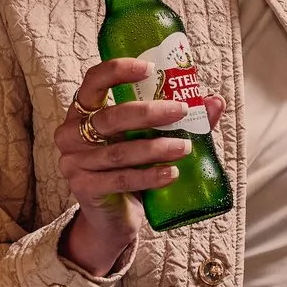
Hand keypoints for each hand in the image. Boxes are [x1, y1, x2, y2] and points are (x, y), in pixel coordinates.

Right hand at [56, 59, 222, 273]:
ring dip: (155, 148)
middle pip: (109, 117)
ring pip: (119, 152)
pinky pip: (120, 179)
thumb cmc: (129, 169)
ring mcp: (74, 163)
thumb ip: (177, 120)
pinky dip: (148, 176)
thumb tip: (214, 101)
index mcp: (83, 112)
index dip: (118, 70)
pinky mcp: (84, 189)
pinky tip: (171, 173)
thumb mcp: (148, 140)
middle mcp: (71, 134)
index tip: (150, 68)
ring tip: (185, 147)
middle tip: (180, 110)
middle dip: (148, 112)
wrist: (112, 217)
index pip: (93, 80)